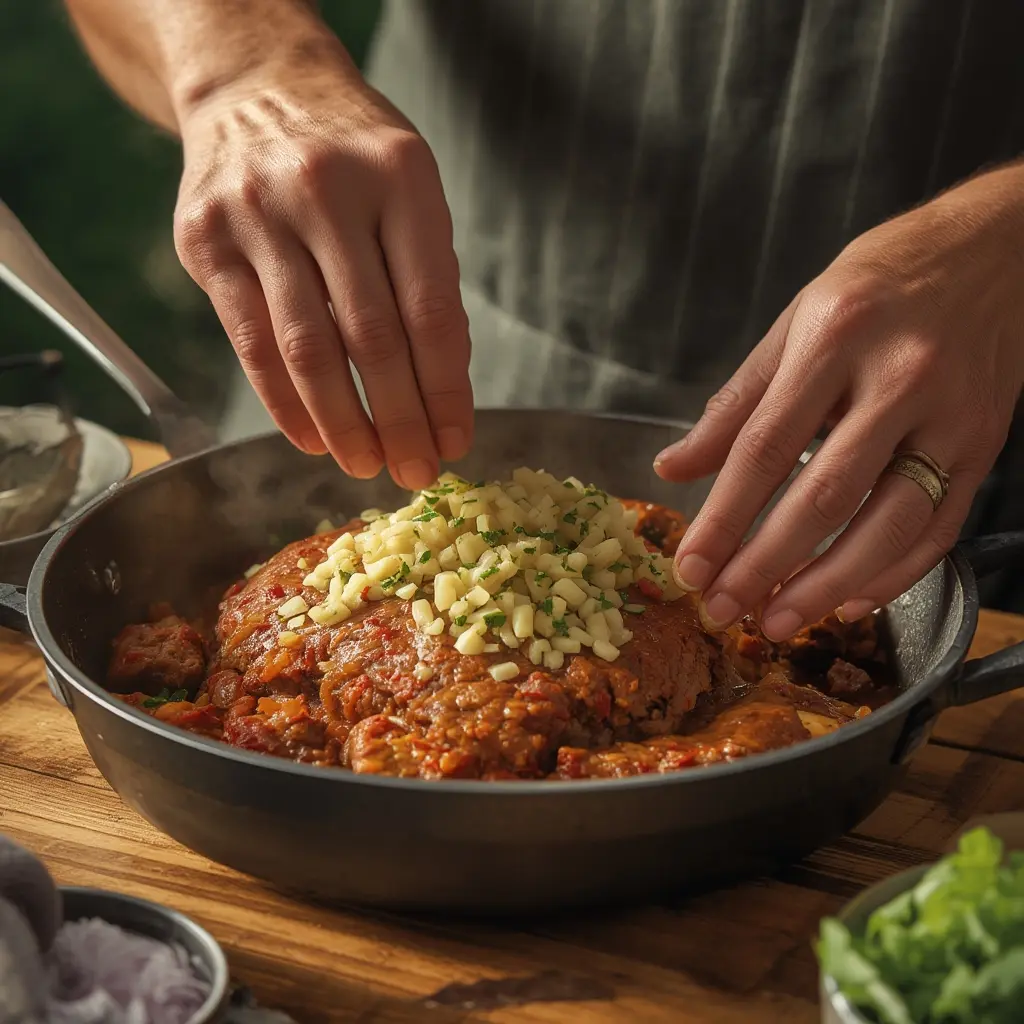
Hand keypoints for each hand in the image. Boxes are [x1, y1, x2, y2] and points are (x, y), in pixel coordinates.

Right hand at [172, 33, 470, 489]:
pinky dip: (284, 403)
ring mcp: (259, 214)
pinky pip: (250, 343)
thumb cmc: (352, 153)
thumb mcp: (411, 190)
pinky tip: (312, 437)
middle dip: (400, 421)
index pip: (431, 311)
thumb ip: (427, 279)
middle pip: (372, 339)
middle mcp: (327, 191)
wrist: (255, 86)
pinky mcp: (206, 241)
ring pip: (307, 350)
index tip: (456, 440)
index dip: (445, 390)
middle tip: (416, 471)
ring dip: (342, 424)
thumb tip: (440, 391)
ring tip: (366, 464)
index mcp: (400, 178)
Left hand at [655, 163, 1023, 639]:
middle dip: (766, 564)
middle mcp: (900, 378)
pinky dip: (894, 574)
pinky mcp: (986, 444)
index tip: (690, 566)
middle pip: (824, 495)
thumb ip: (735, 403)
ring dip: (827, 584)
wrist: (999, 249)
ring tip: (777, 622)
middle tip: (723, 608)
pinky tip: (848, 600)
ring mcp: (953, 416)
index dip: (722, 517)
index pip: (765, 447)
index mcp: (837, 337)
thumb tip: (672, 468)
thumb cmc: (881, 283)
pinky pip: (940, 528)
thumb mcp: (795, 323)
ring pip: (888, 524)